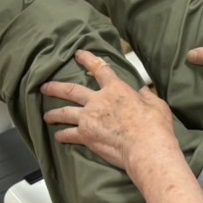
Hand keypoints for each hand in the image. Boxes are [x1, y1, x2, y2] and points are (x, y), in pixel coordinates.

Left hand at [41, 50, 176, 172]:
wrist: (146, 147)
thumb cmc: (154, 127)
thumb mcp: (157, 105)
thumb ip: (147, 96)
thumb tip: (143, 91)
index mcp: (116, 89)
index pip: (99, 68)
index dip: (87, 60)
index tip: (78, 54)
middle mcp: (98, 101)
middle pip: (72, 90)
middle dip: (56, 87)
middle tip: (45, 86)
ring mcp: (89, 118)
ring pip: (64, 112)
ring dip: (54, 113)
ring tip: (46, 115)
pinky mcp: (86, 136)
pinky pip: (68, 134)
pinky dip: (62, 136)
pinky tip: (58, 137)